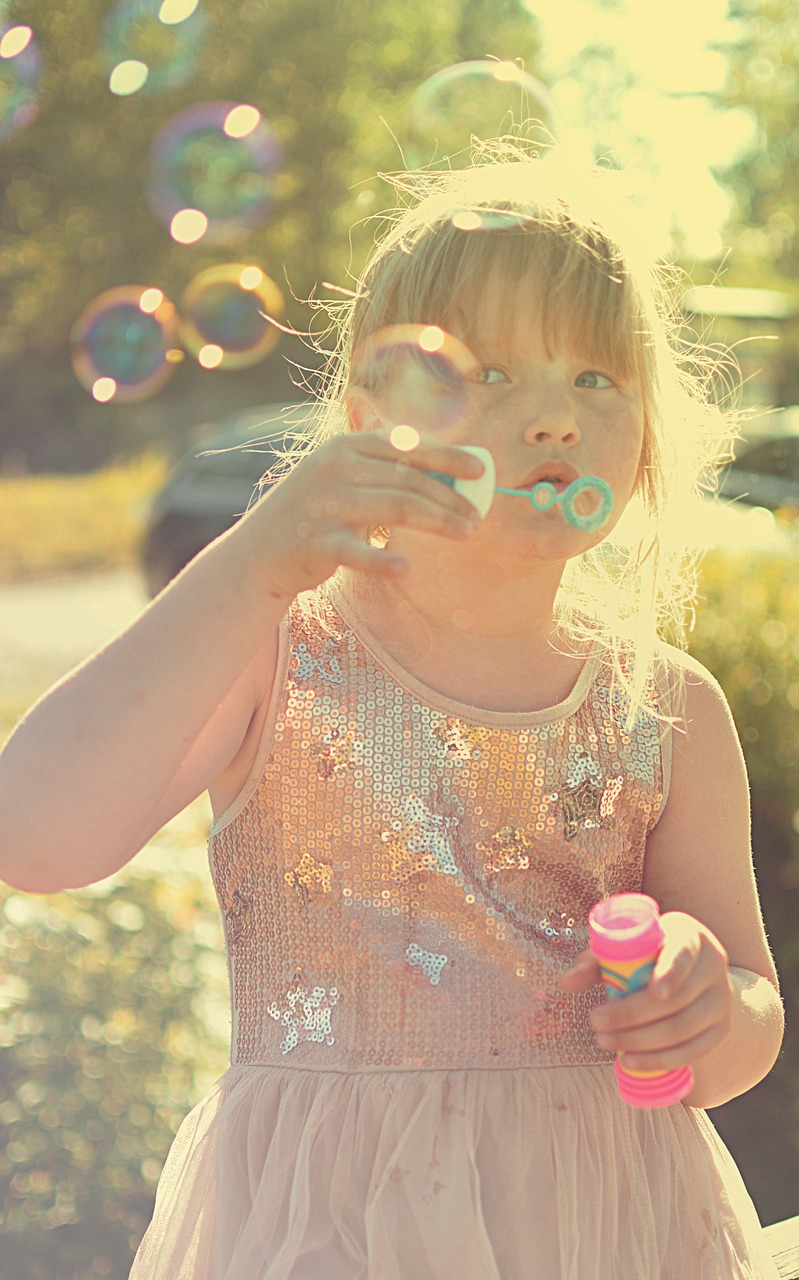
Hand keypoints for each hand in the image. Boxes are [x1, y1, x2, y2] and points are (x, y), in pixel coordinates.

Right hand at [237, 428, 484, 600]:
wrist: (259, 552)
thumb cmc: (316, 514)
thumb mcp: (345, 479)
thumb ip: (386, 471)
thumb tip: (449, 472)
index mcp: (345, 447)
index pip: (405, 445)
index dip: (447, 455)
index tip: (480, 470)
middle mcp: (334, 469)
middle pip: (408, 480)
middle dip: (450, 497)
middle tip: (477, 516)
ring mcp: (324, 505)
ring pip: (396, 508)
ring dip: (438, 521)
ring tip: (465, 533)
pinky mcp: (316, 543)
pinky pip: (358, 552)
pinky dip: (383, 561)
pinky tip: (407, 568)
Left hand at [559, 912, 734, 1072]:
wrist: (691, 973)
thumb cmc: (648, 955)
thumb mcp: (624, 949)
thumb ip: (594, 962)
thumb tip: (566, 984)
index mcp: (690, 936)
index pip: (684, 954)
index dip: (671, 973)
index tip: (652, 993)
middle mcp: (713, 966)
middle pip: (677, 999)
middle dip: (632, 1016)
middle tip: (595, 1020)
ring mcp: (721, 1001)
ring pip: (683, 1029)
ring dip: (640, 1041)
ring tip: (604, 1041)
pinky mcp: (719, 1030)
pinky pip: (693, 1052)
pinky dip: (659, 1060)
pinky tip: (630, 1060)